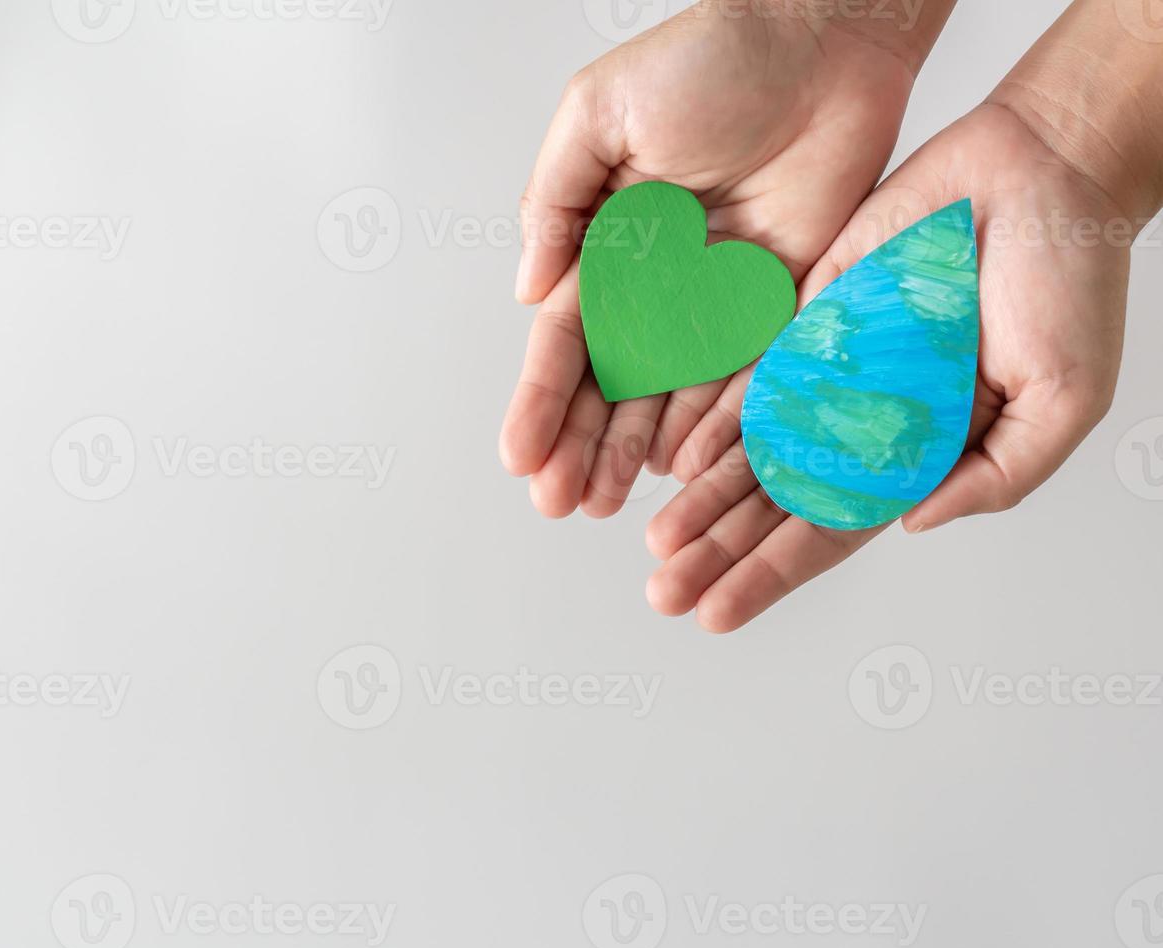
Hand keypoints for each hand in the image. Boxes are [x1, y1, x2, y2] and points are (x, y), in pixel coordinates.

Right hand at [499, 1, 946, 519]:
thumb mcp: (598, 113)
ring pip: (669, 396)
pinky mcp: (778, 304)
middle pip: (611, 383)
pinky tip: (682, 469)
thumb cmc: (708, 57)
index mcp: (606, 242)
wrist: (823, 41)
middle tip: (559, 502)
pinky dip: (712, 426)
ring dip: (634, 453)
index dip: (540, 399)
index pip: (566, 338)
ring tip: (606, 504)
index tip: (521, 456)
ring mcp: (717, 301)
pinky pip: (742, 378)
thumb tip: (530, 292)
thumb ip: (556, 202)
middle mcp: (658, 283)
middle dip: (580, 445)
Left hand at [646, 103, 1130, 630]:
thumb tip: (911, 522)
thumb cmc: (1069, 284)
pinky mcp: (805, 317)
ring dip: (701, 499)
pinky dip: (710, 419)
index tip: (717, 613)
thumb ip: (994, 475)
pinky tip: (673, 461)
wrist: (1040, 173)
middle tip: (663, 593)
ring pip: (750, 449)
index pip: (832, 530)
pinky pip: (747, 375)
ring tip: (656, 544)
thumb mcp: (1062, 401)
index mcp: (922, 454)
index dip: (774, 574)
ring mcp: (830, 371)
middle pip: (775, 503)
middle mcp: (864, 422)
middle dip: (718, 552)